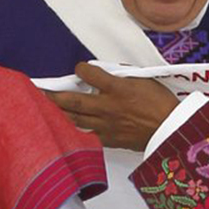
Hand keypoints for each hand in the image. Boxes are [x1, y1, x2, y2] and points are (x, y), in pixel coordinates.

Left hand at [45, 62, 180, 151]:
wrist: (171, 129)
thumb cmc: (160, 103)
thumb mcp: (143, 80)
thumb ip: (121, 75)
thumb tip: (106, 72)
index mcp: (117, 88)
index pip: (89, 73)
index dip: (81, 69)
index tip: (79, 68)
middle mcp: (107, 106)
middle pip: (73, 100)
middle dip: (53, 95)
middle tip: (37, 91)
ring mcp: (106, 125)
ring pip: (74, 119)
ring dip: (57, 113)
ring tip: (42, 109)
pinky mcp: (109, 139)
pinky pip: (86, 135)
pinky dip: (72, 131)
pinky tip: (61, 129)